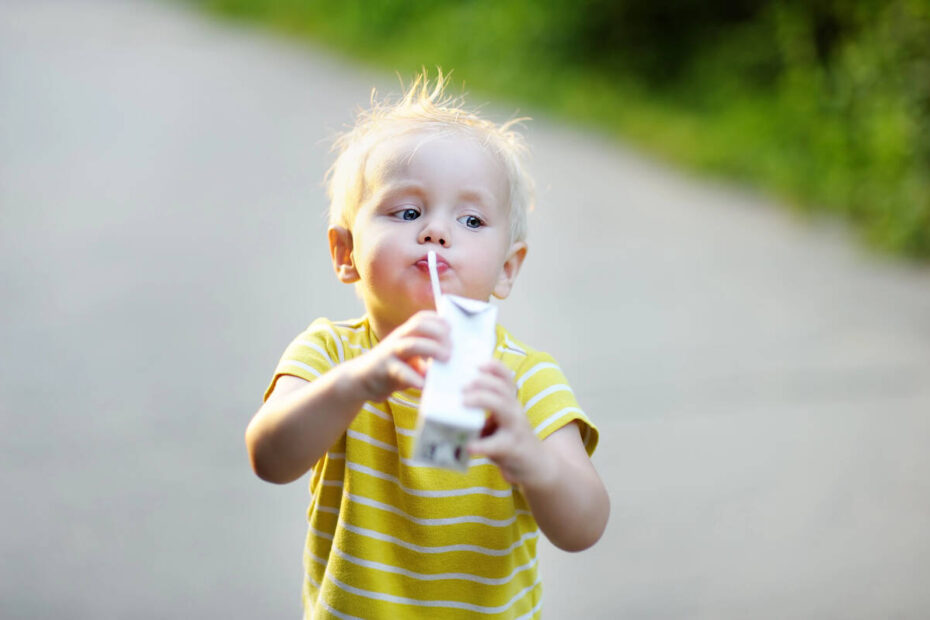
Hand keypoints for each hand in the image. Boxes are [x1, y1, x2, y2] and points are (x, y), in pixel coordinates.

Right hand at [351, 311, 450, 401]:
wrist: (359, 380)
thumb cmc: (391, 369)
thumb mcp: (410, 359)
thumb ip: (427, 357)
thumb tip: (452, 360)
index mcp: (405, 334)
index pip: (422, 318)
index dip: (439, 320)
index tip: (453, 329)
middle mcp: (397, 339)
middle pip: (418, 326)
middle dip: (438, 333)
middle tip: (452, 348)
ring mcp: (390, 353)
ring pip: (411, 344)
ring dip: (432, 349)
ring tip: (446, 359)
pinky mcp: (384, 370)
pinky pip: (400, 372)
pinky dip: (414, 378)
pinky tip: (424, 384)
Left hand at [464, 360, 549, 485]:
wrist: (539, 467)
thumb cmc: (512, 442)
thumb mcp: (500, 422)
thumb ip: (483, 413)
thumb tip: (450, 404)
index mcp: (511, 403)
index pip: (506, 378)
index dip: (494, 367)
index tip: (478, 364)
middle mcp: (515, 411)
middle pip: (502, 388)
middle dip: (482, 382)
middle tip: (462, 385)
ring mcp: (515, 429)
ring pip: (502, 407)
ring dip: (481, 400)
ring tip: (463, 402)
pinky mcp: (512, 449)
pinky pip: (496, 445)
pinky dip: (481, 444)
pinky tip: (468, 445)